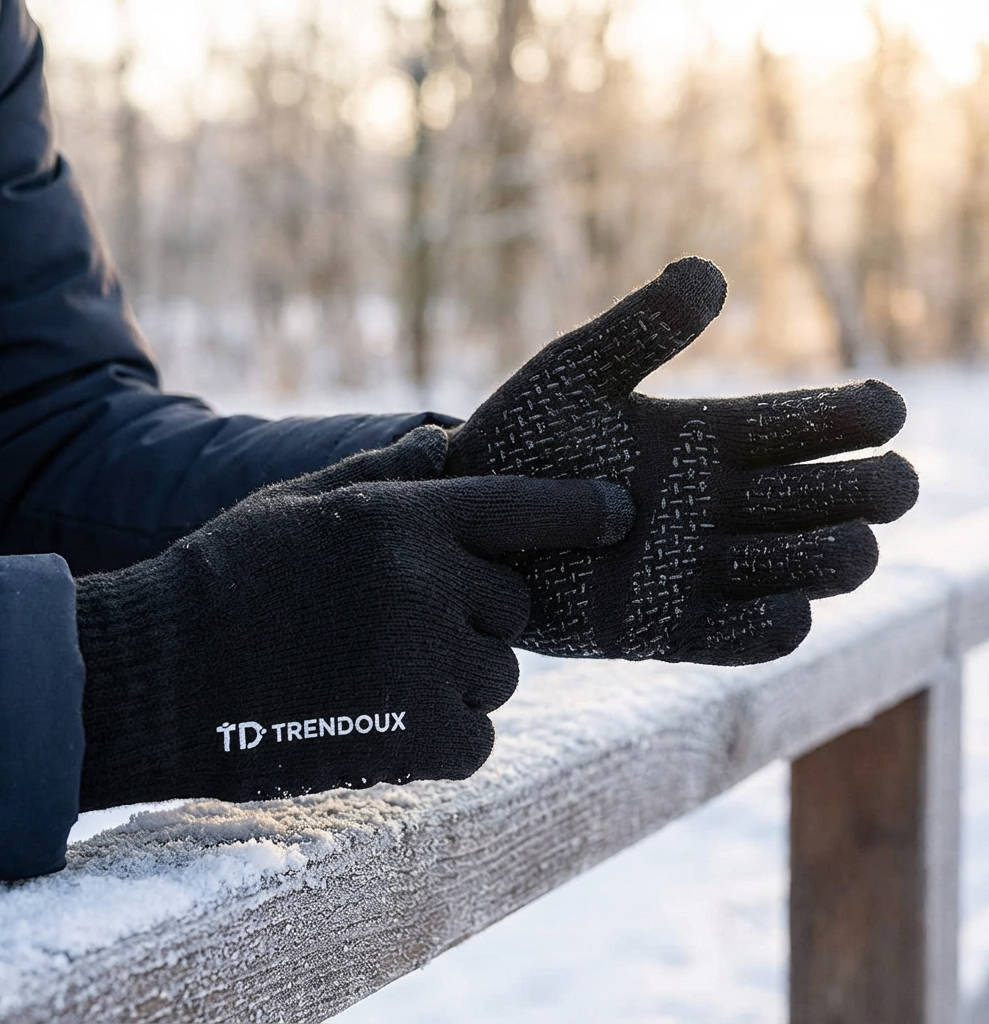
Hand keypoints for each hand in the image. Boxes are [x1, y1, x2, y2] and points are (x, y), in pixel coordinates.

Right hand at [75, 426, 632, 807]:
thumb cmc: (228, 578)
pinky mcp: (419, 740)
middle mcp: (429, 583)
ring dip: (455, 679)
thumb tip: (442, 438)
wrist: (160, 674)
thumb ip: (382, 473)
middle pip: (513, 609)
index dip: (580, 510)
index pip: (524, 507)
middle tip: (401, 629)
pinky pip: (475, 738)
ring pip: (495, 676)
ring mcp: (428, 663)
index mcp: (404, 519)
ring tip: (374, 677)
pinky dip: (442, 737)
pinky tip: (376, 723)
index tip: (619, 515)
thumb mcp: (298, 501)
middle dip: (475, 618)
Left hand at [446, 258, 918, 664]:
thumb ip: (638, 329)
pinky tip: (783, 608)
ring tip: (844, 540)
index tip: (882, 408)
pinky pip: (745, 638)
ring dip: (836, 556)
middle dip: (871, 490)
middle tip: (887, 482)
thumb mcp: (573, 375)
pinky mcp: (668, 629)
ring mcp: (700, 569)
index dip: (855, 417)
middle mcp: (720, 505)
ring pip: (806, 568)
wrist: (465, 521)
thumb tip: (711, 273)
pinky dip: (775, 627)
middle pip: (829, 499)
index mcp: (710, 439)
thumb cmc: (518, 439)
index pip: (808, 426)